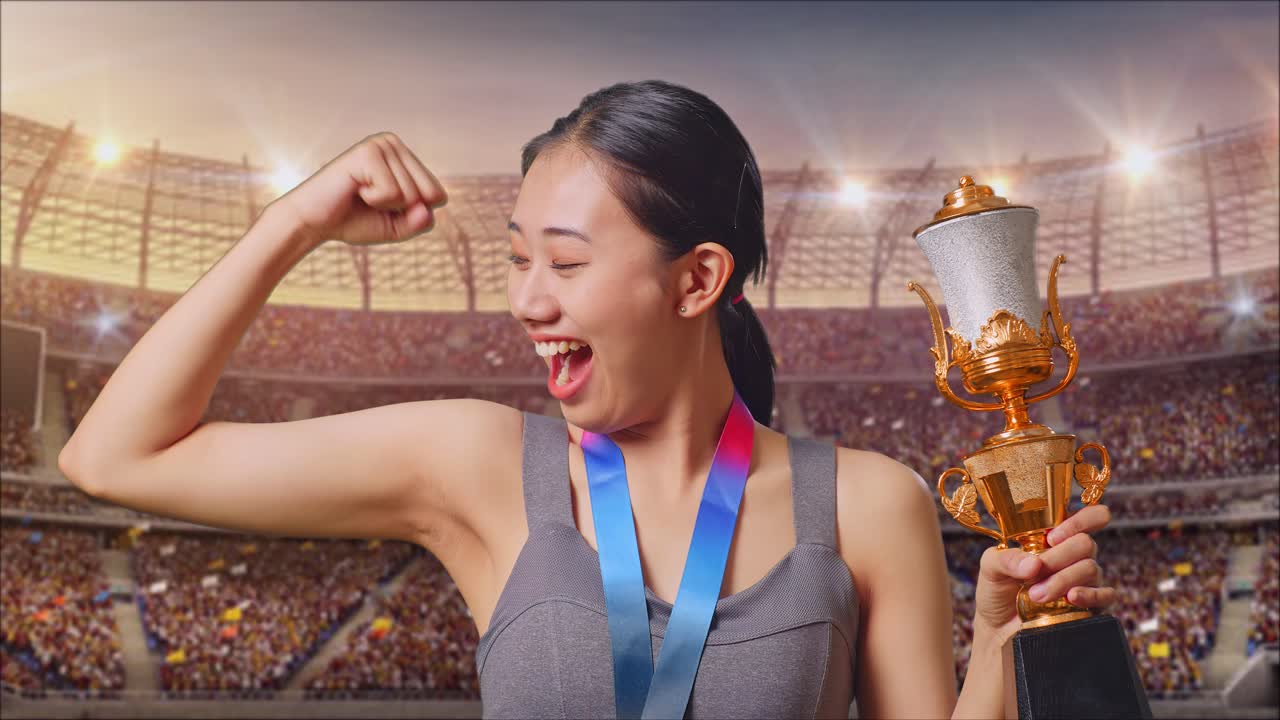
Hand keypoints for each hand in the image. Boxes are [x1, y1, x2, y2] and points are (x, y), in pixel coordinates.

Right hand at [269, 132, 447, 247]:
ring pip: (411, 194)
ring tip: (361, 194)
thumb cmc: (354, 220)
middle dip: (402, 210)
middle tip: (372, 203)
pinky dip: (374, 201)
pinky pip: (392, 193)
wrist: (312, 222)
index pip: (438, 195)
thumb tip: (426, 207)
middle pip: (429, 195)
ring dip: (385, 206)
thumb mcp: (398, 227)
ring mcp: (381, 144)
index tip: (384, 207)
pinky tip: (355, 189)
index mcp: (405, 157)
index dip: (413, 214)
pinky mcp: (367, 152)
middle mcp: (395, 144)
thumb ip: (420, 221)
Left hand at [973, 504, 1116, 643]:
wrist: (998, 629)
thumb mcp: (991, 568)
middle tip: (1034, 574)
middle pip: (1086, 543)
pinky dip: (1090, 595)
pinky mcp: (1091, 605)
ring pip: (1091, 568)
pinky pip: (1106, 595)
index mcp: (1053, 539)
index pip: (1089, 518)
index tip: (1053, 537)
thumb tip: (1035, 564)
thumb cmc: (997, 591)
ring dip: (1061, 581)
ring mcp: (1084, 581)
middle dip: (1058, 558)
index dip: (1081, 520)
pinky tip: (1071, 598)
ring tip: (1035, 595)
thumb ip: (1006, 559)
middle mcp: (1073, 556)